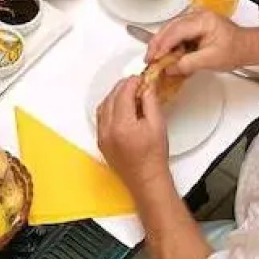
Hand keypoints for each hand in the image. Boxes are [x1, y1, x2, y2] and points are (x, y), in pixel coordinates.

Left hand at [97, 76, 170, 191]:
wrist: (146, 179)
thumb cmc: (154, 156)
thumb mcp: (158, 124)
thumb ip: (150, 101)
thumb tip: (146, 86)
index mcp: (122, 125)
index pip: (123, 94)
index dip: (132, 82)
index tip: (140, 78)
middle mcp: (107, 130)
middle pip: (111, 98)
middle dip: (123, 87)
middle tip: (136, 83)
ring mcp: (102, 136)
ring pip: (103, 107)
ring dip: (114, 97)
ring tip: (129, 94)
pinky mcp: (101, 142)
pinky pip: (101, 118)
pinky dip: (109, 108)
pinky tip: (120, 108)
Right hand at [148, 10, 253, 75]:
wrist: (248, 47)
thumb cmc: (236, 50)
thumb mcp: (212, 60)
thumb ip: (188, 64)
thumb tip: (169, 69)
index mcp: (203, 20)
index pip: (177, 31)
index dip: (162, 45)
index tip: (154, 58)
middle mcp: (197, 16)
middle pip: (170, 27)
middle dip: (157, 43)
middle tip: (149, 59)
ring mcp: (195, 20)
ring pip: (171, 30)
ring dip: (161, 44)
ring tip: (154, 58)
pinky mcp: (194, 26)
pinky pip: (177, 33)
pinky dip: (169, 44)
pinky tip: (165, 55)